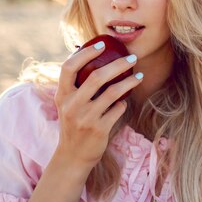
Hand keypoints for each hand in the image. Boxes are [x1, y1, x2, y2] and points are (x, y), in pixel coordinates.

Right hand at [53, 42, 142, 171]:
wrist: (73, 156)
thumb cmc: (74, 123)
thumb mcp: (67, 104)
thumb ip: (76, 86)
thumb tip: (94, 58)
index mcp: (61, 95)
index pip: (68, 67)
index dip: (85, 54)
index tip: (102, 45)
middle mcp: (71, 105)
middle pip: (96, 77)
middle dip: (118, 64)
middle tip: (132, 58)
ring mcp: (85, 118)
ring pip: (113, 92)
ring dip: (130, 82)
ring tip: (140, 75)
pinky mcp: (98, 129)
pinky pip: (118, 109)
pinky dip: (123, 103)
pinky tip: (124, 102)